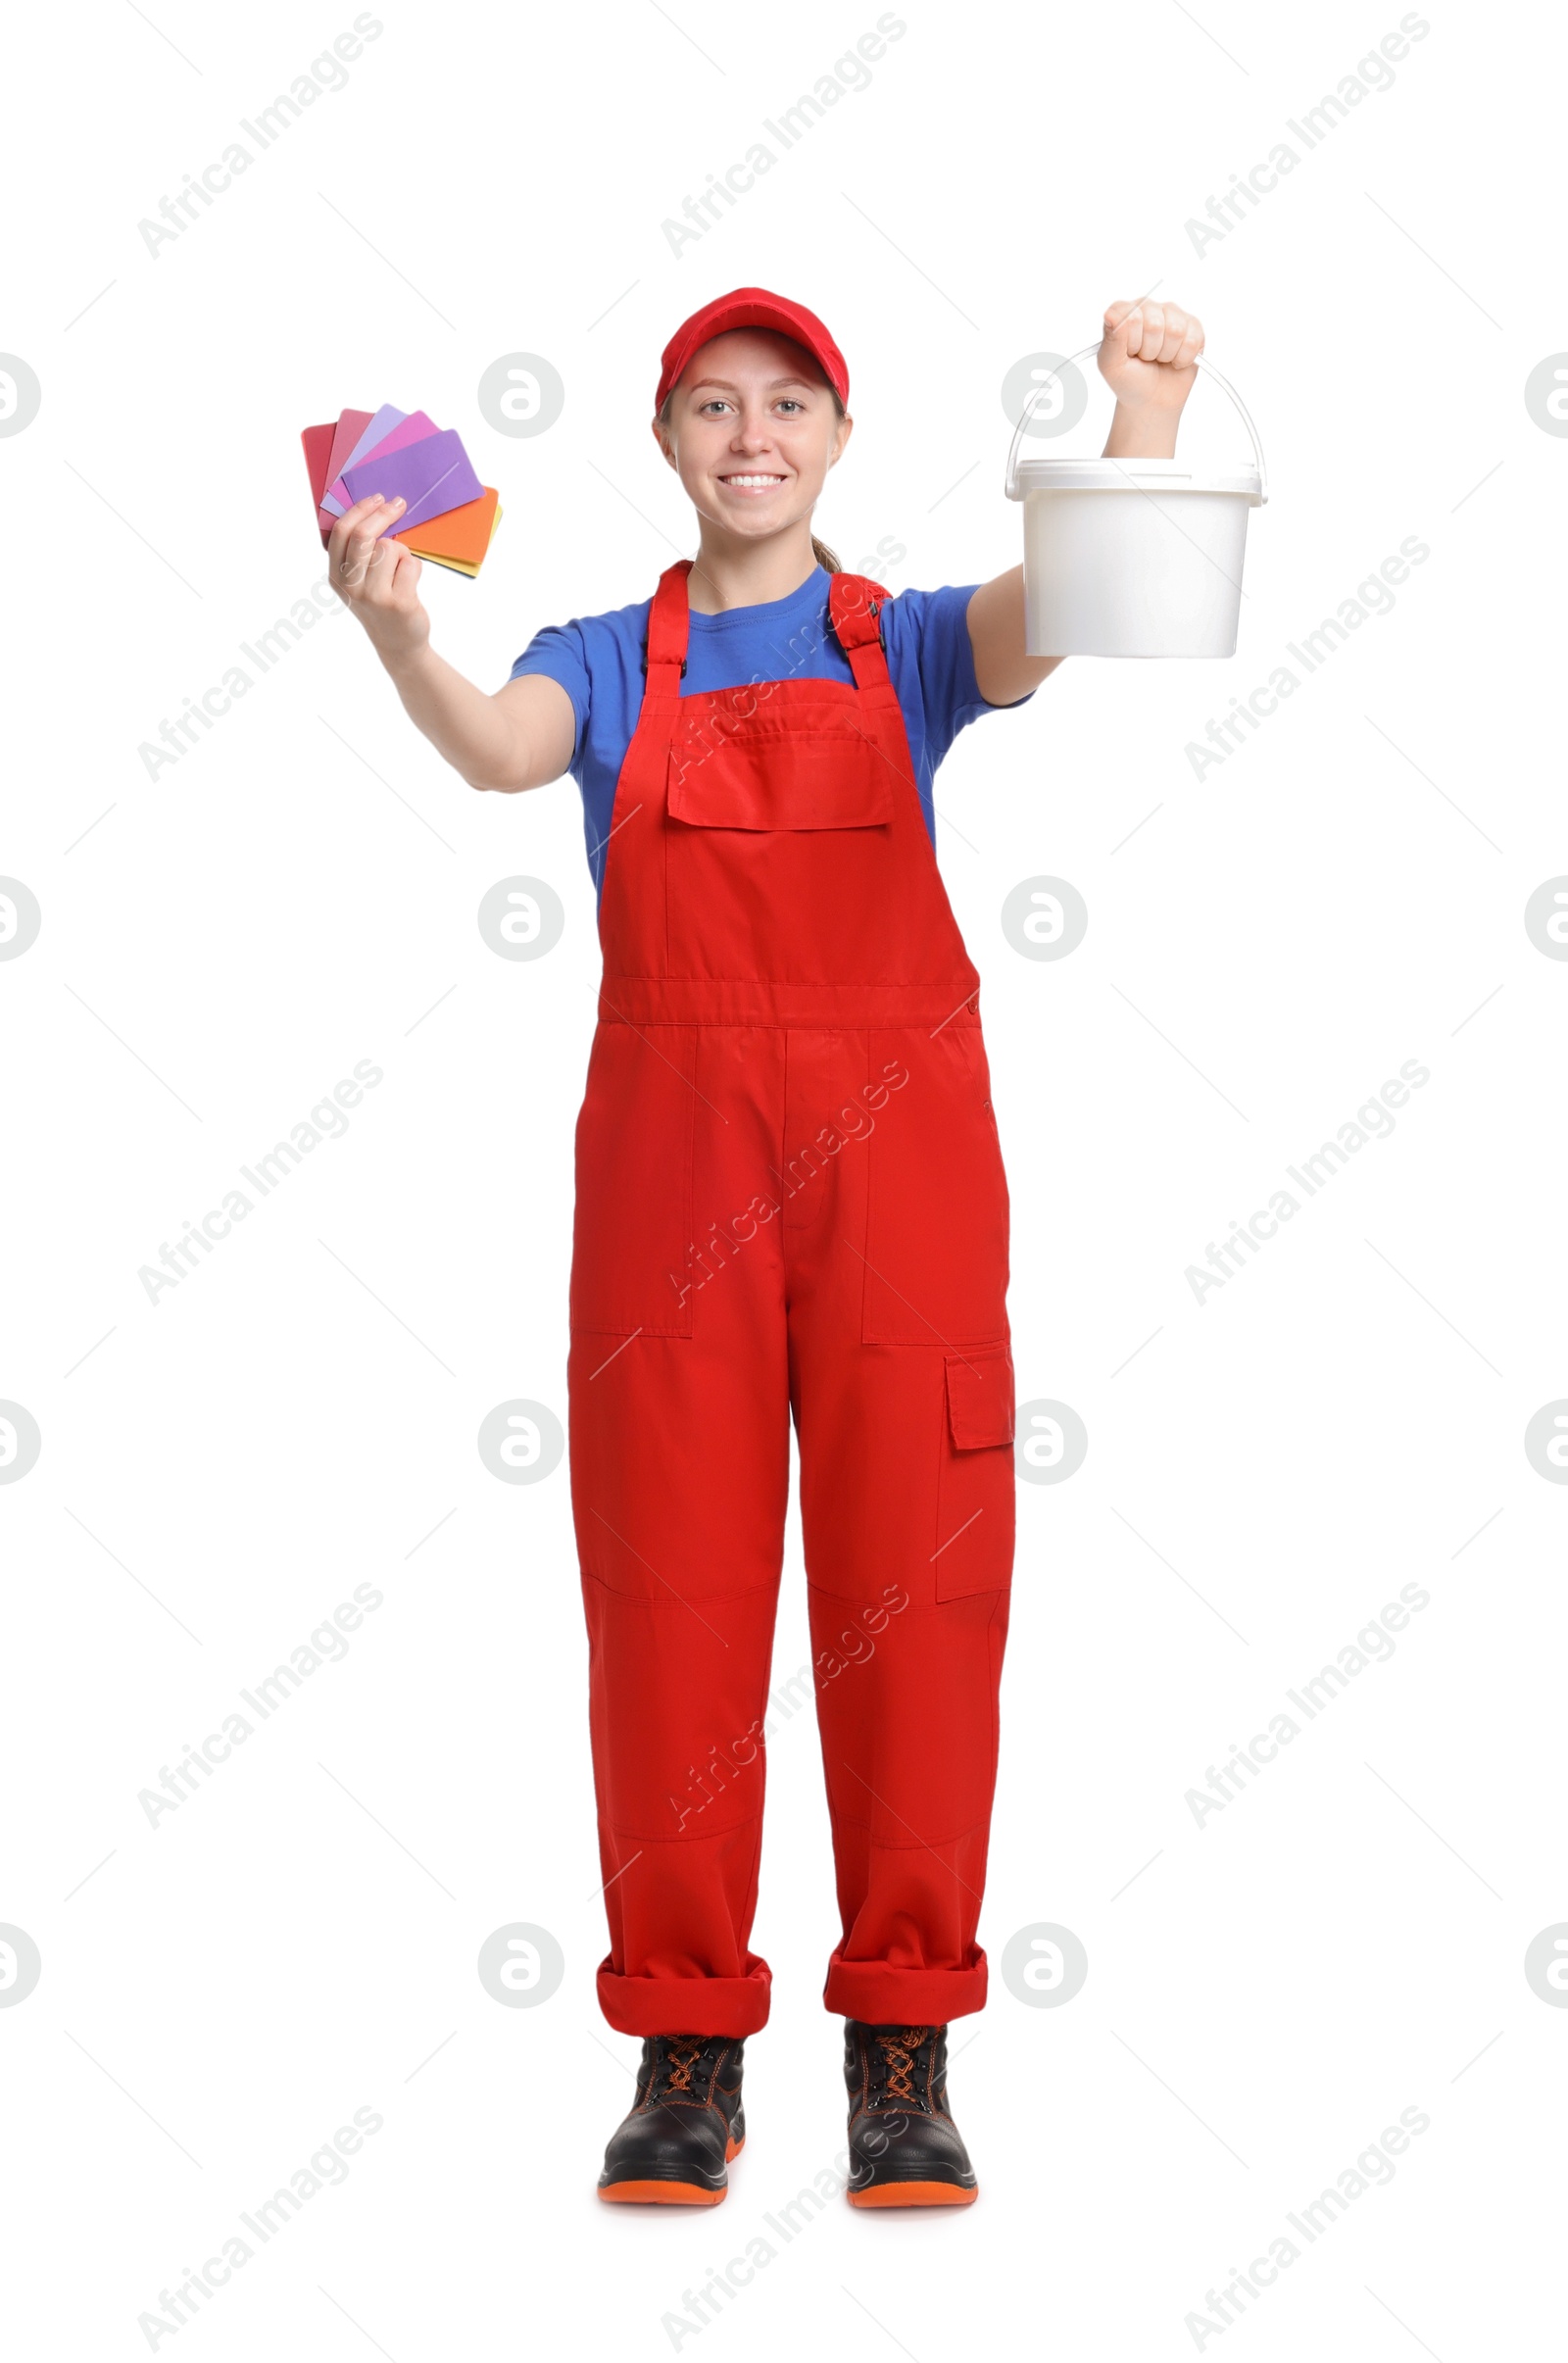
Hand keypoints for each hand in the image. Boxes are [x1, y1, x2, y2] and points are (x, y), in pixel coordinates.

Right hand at [326, 493, 430, 664]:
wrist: (398, 644)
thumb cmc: (380, 602)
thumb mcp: (358, 580)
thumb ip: (358, 551)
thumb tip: (373, 507)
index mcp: (336, 576)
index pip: (341, 532)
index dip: (360, 510)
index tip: (377, 498)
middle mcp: (350, 587)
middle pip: (364, 535)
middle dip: (383, 514)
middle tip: (399, 504)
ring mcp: (373, 596)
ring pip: (390, 548)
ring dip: (401, 551)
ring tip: (400, 569)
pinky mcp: (398, 603)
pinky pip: (410, 564)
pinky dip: (414, 567)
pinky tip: (409, 582)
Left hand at [1098, 299, 1204, 414]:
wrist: (1151, 400)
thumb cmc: (1129, 380)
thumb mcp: (1111, 365)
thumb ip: (1111, 338)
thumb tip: (1110, 314)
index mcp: (1124, 311)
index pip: (1132, 317)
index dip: (1133, 343)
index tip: (1130, 353)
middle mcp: (1147, 306)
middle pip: (1155, 324)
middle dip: (1150, 351)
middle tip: (1145, 358)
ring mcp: (1171, 313)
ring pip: (1176, 330)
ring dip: (1167, 354)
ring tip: (1159, 359)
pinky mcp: (1192, 325)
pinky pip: (1193, 339)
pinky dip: (1183, 358)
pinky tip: (1174, 360)